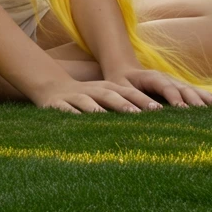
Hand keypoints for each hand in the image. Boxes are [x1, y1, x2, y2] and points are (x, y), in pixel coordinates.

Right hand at [32, 78, 164, 114]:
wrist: (51, 87)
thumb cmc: (86, 97)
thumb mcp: (105, 96)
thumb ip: (124, 104)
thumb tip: (154, 117)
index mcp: (107, 88)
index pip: (128, 93)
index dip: (142, 100)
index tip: (159, 110)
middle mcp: (92, 91)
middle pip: (110, 95)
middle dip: (125, 104)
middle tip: (140, 114)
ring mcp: (74, 97)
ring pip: (87, 102)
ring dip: (97, 109)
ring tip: (107, 118)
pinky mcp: (57, 105)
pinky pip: (65, 110)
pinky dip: (71, 116)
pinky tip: (77, 123)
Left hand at [103, 66, 211, 107]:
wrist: (124, 69)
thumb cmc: (120, 82)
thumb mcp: (121, 90)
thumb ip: (133, 99)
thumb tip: (147, 110)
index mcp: (153, 77)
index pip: (166, 88)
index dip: (175, 98)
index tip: (182, 109)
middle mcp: (168, 78)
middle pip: (185, 88)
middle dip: (196, 100)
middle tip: (207, 113)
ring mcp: (175, 82)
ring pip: (193, 90)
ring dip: (206, 99)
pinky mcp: (179, 87)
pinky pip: (196, 93)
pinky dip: (208, 99)